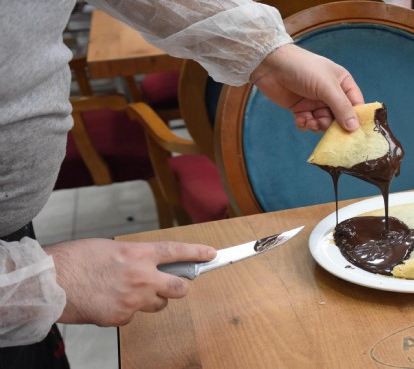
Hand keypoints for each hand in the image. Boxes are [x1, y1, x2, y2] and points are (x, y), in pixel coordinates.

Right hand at [45, 238, 215, 325]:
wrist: (50, 282)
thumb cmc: (74, 261)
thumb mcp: (110, 248)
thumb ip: (133, 257)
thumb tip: (145, 264)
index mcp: (138, 254)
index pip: (177, 252)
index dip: (198, 253)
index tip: (211, 254)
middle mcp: (142, 277)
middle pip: (179, 288)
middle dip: (179, 287)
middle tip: (173, 285)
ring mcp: (133, 300)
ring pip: (158, 305)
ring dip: (151, 300)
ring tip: (129, 292)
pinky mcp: (121, 317)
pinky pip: (133, 316)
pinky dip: (125, 311)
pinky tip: (109, 302)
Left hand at [251, 44, 364, 131]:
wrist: (271, 65)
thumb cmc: (303, 69)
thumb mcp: (327, 87)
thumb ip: (341, 107)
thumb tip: (354, 128)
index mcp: (342, 83)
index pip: (355, 105)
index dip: (356, 119)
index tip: (354, 133)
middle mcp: (331, 94)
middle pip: (339, 118)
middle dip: (332, 125)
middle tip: (324, 125)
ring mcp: (315, 102)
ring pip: (323, 123)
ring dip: (317, 125)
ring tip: (310, 122)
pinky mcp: (300, 108)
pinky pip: (308, 123)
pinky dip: (305, 124)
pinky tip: (300, 120)